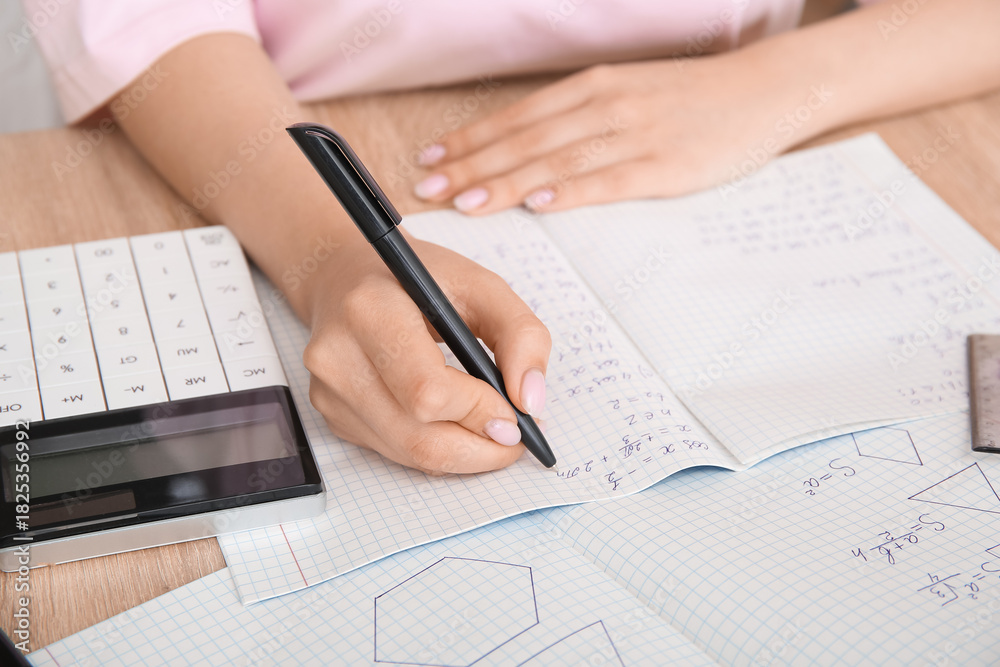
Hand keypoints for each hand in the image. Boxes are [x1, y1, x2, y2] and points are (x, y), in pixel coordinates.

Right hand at [301, 233, 550, 473]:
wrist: (349, 276)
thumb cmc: (419, 279)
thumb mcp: (482, 286)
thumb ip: (521, 335)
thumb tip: (530, 401)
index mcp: (370, 310)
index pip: (427, 391)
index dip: (478, 412)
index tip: (515, 415)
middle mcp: (337, 355)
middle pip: (417, 436)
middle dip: (478, 448)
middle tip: (514, 440)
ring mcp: (328, 391)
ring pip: (408, 453)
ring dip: (462, 454)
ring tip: (490, 430)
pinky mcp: (331, 414)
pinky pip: (394, 452)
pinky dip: (434, 447)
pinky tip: (452, 422)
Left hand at [413, 56, 813, 213]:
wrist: (764, 90)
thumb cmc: (691, 98)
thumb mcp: (628, 93)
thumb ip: (579, 118)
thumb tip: (527, 152)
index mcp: (593, 87)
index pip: (517, 117)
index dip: (470, 141)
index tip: (431, 161)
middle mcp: (605, 105)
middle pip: (526, 139)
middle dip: (471, 166)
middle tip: (429, 190)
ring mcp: (635, 134)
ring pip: (557, 159)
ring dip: (507, 182)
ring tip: (466, 202)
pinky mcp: (666, 165)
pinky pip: (610, 180)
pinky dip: (571, 191)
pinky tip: (540, 203)